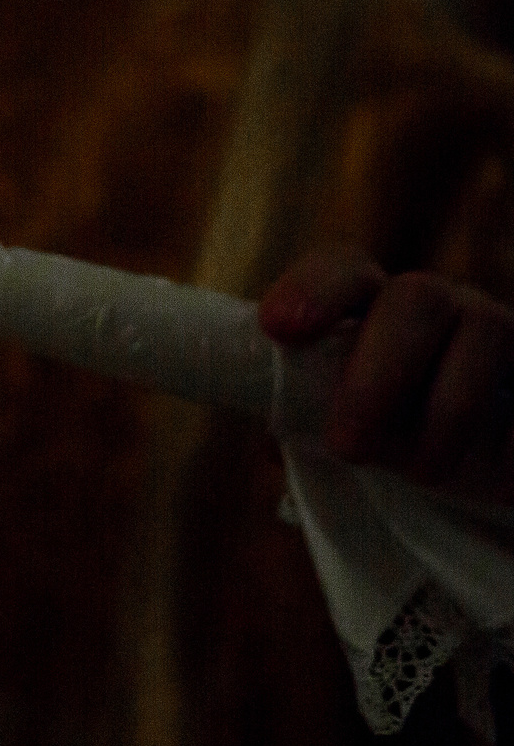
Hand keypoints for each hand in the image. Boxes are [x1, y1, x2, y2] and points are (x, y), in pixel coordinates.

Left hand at [260, 245, 513, 502]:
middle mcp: (439, 303)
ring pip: (487, 331)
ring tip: (421, 474)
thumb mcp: (333, 415)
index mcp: (373, 300)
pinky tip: (500, 477)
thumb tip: (257, 436)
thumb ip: (302, 407)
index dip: (314, 289)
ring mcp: (500, 330)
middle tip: (347, 448)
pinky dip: (513, 439)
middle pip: (415, 298)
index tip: (279, 328)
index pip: (343, 268)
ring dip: (447, 412)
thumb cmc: (382, 428)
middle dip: (377, 377)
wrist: (465, 455)